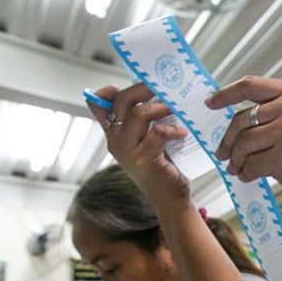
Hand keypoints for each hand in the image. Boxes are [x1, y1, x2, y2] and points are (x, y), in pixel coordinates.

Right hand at [86, 84, 191, 210]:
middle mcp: (115, 140)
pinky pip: (156, 132)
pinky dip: (172, 129)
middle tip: (162, 86)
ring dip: (160, 106)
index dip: (109, 90)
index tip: (131, 82)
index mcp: (115, 133)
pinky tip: (183, 133)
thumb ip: (147, 121)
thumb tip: (160, 92)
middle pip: (120, 101)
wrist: (170, 198)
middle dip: (142, 88)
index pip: (98, 105)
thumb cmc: (163, 167)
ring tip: (176, 108)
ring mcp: (127, 150)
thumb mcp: (150, 140)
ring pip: (137, 113)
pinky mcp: (143, 159)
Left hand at [207, 76, 281, 217]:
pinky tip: (250, 177)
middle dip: (227, 140)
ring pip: (243, 144)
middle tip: (222, 153)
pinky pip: (251, 165)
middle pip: (241, 119)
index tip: (210, 102)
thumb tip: (245, 126)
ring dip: (236, 160)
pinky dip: (246, 173)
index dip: (226, 94)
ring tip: (238, 169)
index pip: (252, 86)